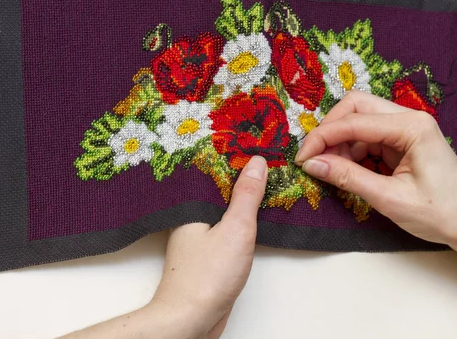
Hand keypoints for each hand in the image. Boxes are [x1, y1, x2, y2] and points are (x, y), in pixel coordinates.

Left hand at [150, 155, 267, 337]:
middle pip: (219, 187)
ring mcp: (199, 235)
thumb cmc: (207, 276)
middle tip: (265, 152)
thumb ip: (247, 195)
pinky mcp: (208, 252)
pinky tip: (255, 213)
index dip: (234, 154)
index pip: (213, 170)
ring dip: (242, 196)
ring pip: (223, 207)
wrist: (191, 319)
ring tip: (265, 176)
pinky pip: (226, 226)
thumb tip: (256, 163)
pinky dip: (240, 218)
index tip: (254, 139)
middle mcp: (191, 217)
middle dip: (240, 172)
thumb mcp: (236, 228)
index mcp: (192, 205)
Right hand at [294, 90, 456, 245]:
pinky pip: (370, 136)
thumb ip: (348, 178)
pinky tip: (347, 169)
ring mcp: (408, 128)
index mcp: (412, 127)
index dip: (323, 138)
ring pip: (361, 120)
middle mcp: (411, 119)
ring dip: (341, 141)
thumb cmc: (440, 215)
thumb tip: (312, 164)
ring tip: (331, 169)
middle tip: (314, 157)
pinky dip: (353, 150)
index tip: (302, 158)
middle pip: (357, 107)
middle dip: (331, 129)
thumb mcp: (389, 199)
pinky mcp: (405, 141)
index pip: (355, 121)